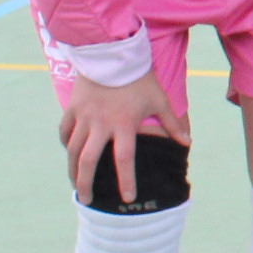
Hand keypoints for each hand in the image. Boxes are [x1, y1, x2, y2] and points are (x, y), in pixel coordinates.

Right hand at [59, 74, 185, 203]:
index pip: (124, 159)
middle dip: (86, 183)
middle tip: (88, 200)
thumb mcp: (159, 99)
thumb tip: (187, 142)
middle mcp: (101, 124)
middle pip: (88, 161)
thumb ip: (171, 123)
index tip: (128, 198)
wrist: (112, 52)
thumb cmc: (139, 77)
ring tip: (76, 183)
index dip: (126, 180)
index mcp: (124, 124)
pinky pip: (65, 131)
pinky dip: (66, 143)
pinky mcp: (73, 107)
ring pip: (72, 149)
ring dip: (72, 169)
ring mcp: (84, 116)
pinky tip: (70, 153)